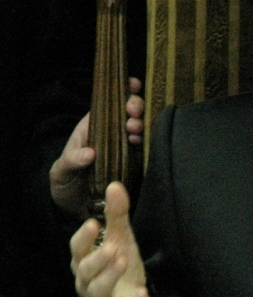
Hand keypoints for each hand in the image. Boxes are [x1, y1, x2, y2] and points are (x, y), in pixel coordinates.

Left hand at [50, 78, 144, 217]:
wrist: (75, 211)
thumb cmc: (65, 184)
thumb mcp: (60, 171)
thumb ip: (71, 160)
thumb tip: (90, 153)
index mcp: (93, 128)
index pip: (109, 104)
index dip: (122, 91)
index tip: (131, 85)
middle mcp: (112, 135)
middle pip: (129, 112)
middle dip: (135, 107)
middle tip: (132, 116)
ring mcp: (126, 149)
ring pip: (141, 128)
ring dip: (141, 125)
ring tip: (135, 130)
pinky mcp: (136, 165)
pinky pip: (148, 150)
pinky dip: (149, 144)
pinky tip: (144, 143)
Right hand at [70, 181, 154, 296]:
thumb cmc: (121, 270)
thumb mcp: (121, 241)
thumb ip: (117, 216)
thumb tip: (114, 185)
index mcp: (85, 261)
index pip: (77, 248)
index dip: (83, 237)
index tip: (93, 223)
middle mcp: (86, 280)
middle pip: (84, 269)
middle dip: (96, 258)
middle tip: (112, 247)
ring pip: (97, 289)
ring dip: (109, 275)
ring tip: (123, 260)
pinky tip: (142, 294)